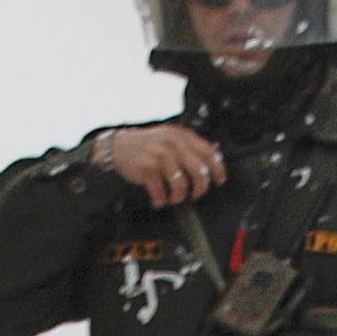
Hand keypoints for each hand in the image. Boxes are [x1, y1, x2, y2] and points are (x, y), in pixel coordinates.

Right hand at [104, 123, 226, 208]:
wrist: (117, 147)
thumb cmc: (144, 145)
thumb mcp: (168, 138)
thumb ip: (186, 146)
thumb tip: (207, 160)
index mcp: (182, 136)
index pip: (208, 152)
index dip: (217, 168)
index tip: (220, 180)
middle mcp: (173, 144)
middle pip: (199, 170)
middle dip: (201, 187)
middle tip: (196, 194)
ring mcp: (160, 156)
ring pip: (181, 184)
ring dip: (179, 196)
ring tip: (173, 198)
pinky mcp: (147, 169)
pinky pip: (161, 191)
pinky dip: (161, 200)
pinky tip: (158, 199)